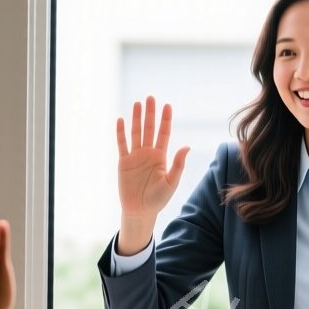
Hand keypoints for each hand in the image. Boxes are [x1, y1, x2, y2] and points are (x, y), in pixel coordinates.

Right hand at [117, 96, 190, 226]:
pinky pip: (122, 144)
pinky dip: (121, 133)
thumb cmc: (158, 199)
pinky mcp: (123, 162)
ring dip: (136, 118)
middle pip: (149, 129)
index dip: (165, 120)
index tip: (167, 105)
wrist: (140, 210)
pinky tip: (121, 120)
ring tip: (137, 103)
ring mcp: (135, 156)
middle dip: (150, 114)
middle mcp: (148, 153)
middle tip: (151, 97)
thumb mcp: (171, 182)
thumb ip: (178, 164)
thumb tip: (187, 147)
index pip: (164, 134)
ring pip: (136, 133)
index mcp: (161, 157)